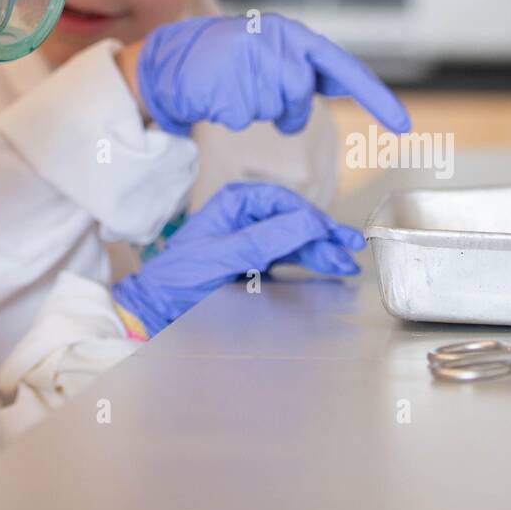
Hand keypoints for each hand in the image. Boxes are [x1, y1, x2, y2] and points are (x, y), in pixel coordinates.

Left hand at [112, 182, 365, 337]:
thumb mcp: (224, 256)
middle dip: (323, 236)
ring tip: (346, 264)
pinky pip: (289, 256)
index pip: (283, 202)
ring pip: (295, 240)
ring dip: (321, 250)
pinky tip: (329, 266)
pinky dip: (310, 261)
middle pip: (294, 221)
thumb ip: (265, 239)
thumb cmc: (181, 277)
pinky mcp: (256, 261)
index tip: (333, 234)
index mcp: (234, 203)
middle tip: (350, 250)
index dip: (312, 216)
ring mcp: (252, 239)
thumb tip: (309, 221)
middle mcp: (246, 216)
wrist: (159, 307)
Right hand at [131, 14, 410, 136]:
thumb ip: (306, 70)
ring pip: (272, 108)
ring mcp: (246, 58)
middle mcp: (273, 40)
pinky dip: (230, 113)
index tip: (403, 125)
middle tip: (262, 102)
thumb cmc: (229, 62)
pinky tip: (217, 94)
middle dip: (285, 109)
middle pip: (298, 94)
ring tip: (233, 88)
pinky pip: (241, 115)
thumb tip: (348, 84)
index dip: (375, 97)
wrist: (171, 59)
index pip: (343, 67)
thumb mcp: (272, 55)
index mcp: (291, 34)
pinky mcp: (223, 79)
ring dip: (255, 109)